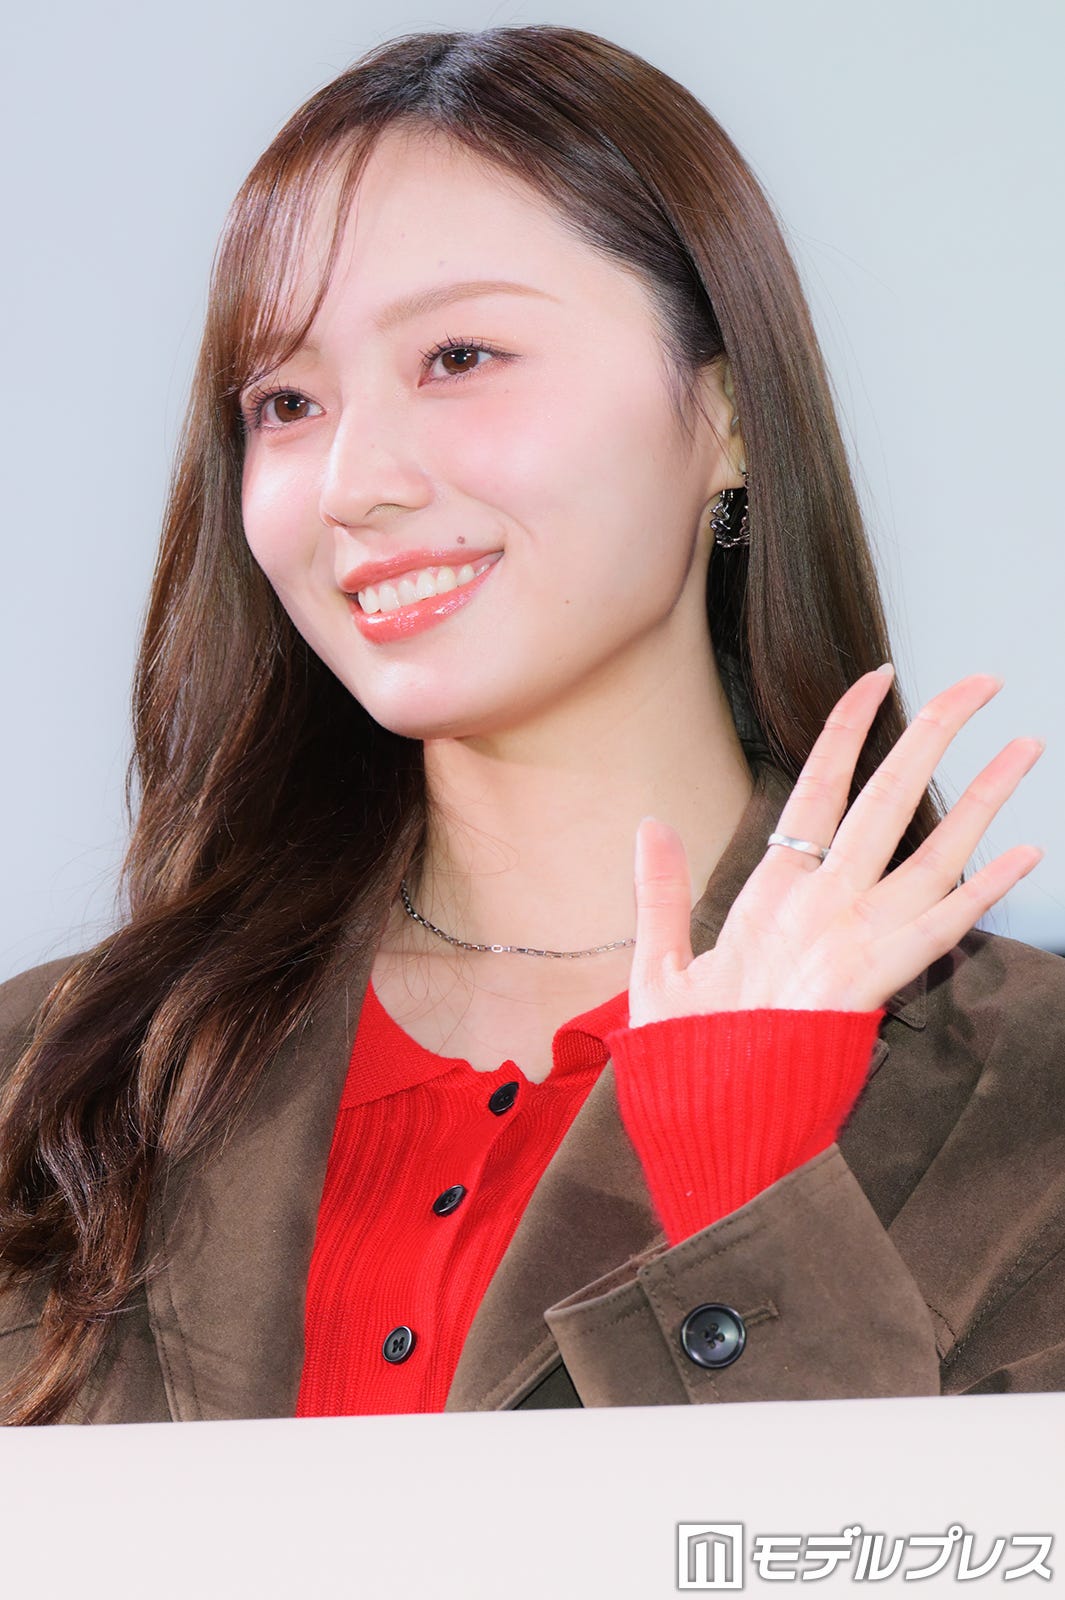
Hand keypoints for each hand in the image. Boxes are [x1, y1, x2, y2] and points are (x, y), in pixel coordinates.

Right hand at [628, 668, 1044, 1025]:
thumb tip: (649, 825)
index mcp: (767, 893)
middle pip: (887, 798)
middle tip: (981, 684)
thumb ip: (657, 892)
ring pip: (934, 852)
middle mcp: (820, 903)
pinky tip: (1026, 853)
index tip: (879, 678)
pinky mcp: (881, 985)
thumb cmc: (690, 1056)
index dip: (847, 727)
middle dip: (936, 732)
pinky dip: (988, 889)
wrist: (716, 1126)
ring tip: (1027, 748)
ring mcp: (856, 941)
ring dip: (985, 797)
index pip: (814, 786)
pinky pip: (947, 928)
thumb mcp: (657, 971)